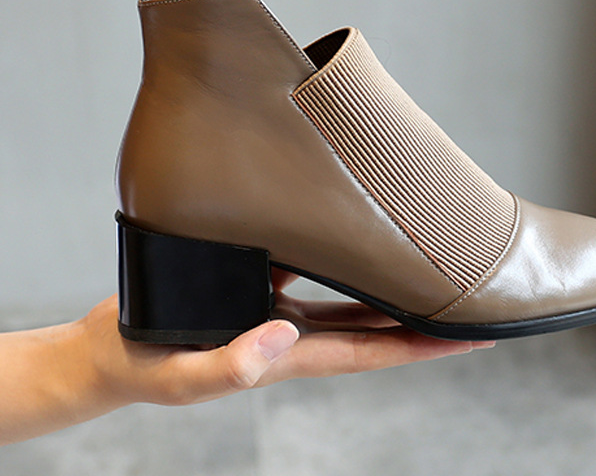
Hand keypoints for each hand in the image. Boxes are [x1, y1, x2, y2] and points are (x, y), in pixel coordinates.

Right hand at [83, 267, 493, 407]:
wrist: (111, 352)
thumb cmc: (145, 369)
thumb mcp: (185, 377)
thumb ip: (232, 365)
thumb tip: (282, 338)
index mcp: (293, 355)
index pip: (376, 350)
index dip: (427, 344)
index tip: (475, 333)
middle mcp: (298, 332)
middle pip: (378, 322)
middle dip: (425, 312)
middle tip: (472, 289)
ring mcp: (280, 309)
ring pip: (351, 292)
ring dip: (389, 279)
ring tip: (426, 255)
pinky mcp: (259, 286)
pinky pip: (311, 265)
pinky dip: (338, 250)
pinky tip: (352, 226)